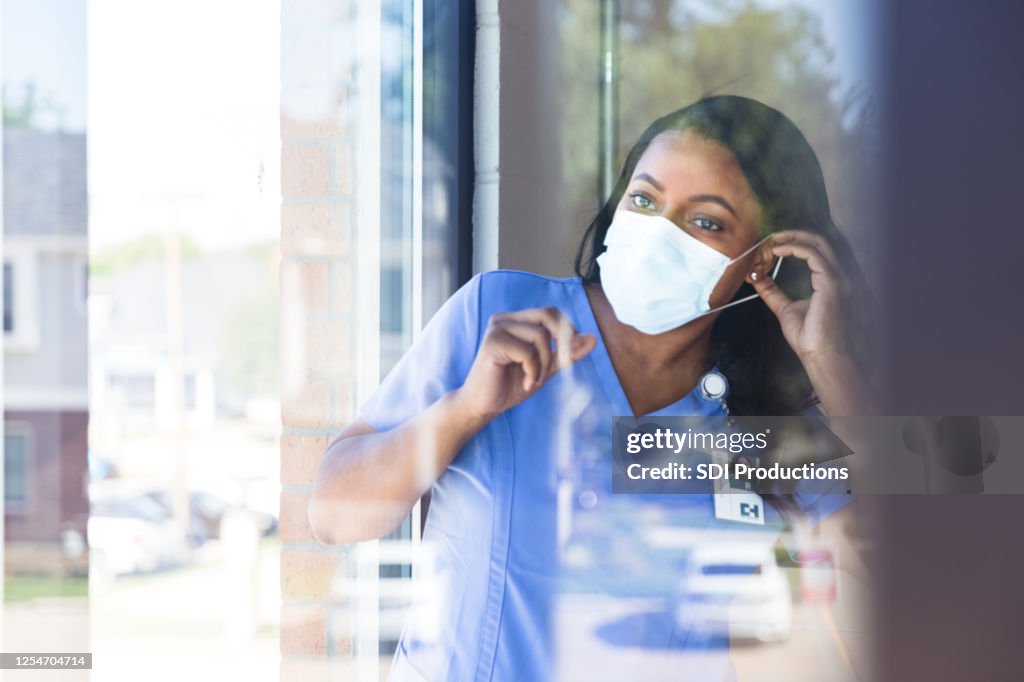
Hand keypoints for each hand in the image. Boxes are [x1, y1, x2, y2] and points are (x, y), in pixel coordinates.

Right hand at [454, 307, 596, 422]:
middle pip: (547, 315)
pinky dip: (533, 370)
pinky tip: (526, 383)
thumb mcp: (545, 368)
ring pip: (539, 336)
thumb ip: (566, 354)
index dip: (567, 329)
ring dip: (544, 364)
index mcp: (516, 320)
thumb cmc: (510, 385)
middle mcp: (504, 319)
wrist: (483, 405)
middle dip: (561, 341)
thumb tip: (592, 339)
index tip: (568, 355)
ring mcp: (496, 329)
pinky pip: (527, 352)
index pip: (550, 312)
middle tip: (561, 364)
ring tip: (535, 380)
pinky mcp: (491, 344)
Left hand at [750, 230, 849, 364]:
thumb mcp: (784, 308)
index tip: (773, 244)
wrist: (820, 355)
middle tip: (772, 236)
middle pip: (820, 242)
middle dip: (795, 234)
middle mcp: (838, 277)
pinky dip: (794, 248)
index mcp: (830, 282)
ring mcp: (837, 279)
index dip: (795, 243)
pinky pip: (813, 255)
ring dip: (793, 238)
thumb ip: (772, 292)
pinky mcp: (831, 284)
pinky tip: (778, 251)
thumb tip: (757, 277)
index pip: (816, 251)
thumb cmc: (809, 337)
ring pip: (818, 244)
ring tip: (773, 241)